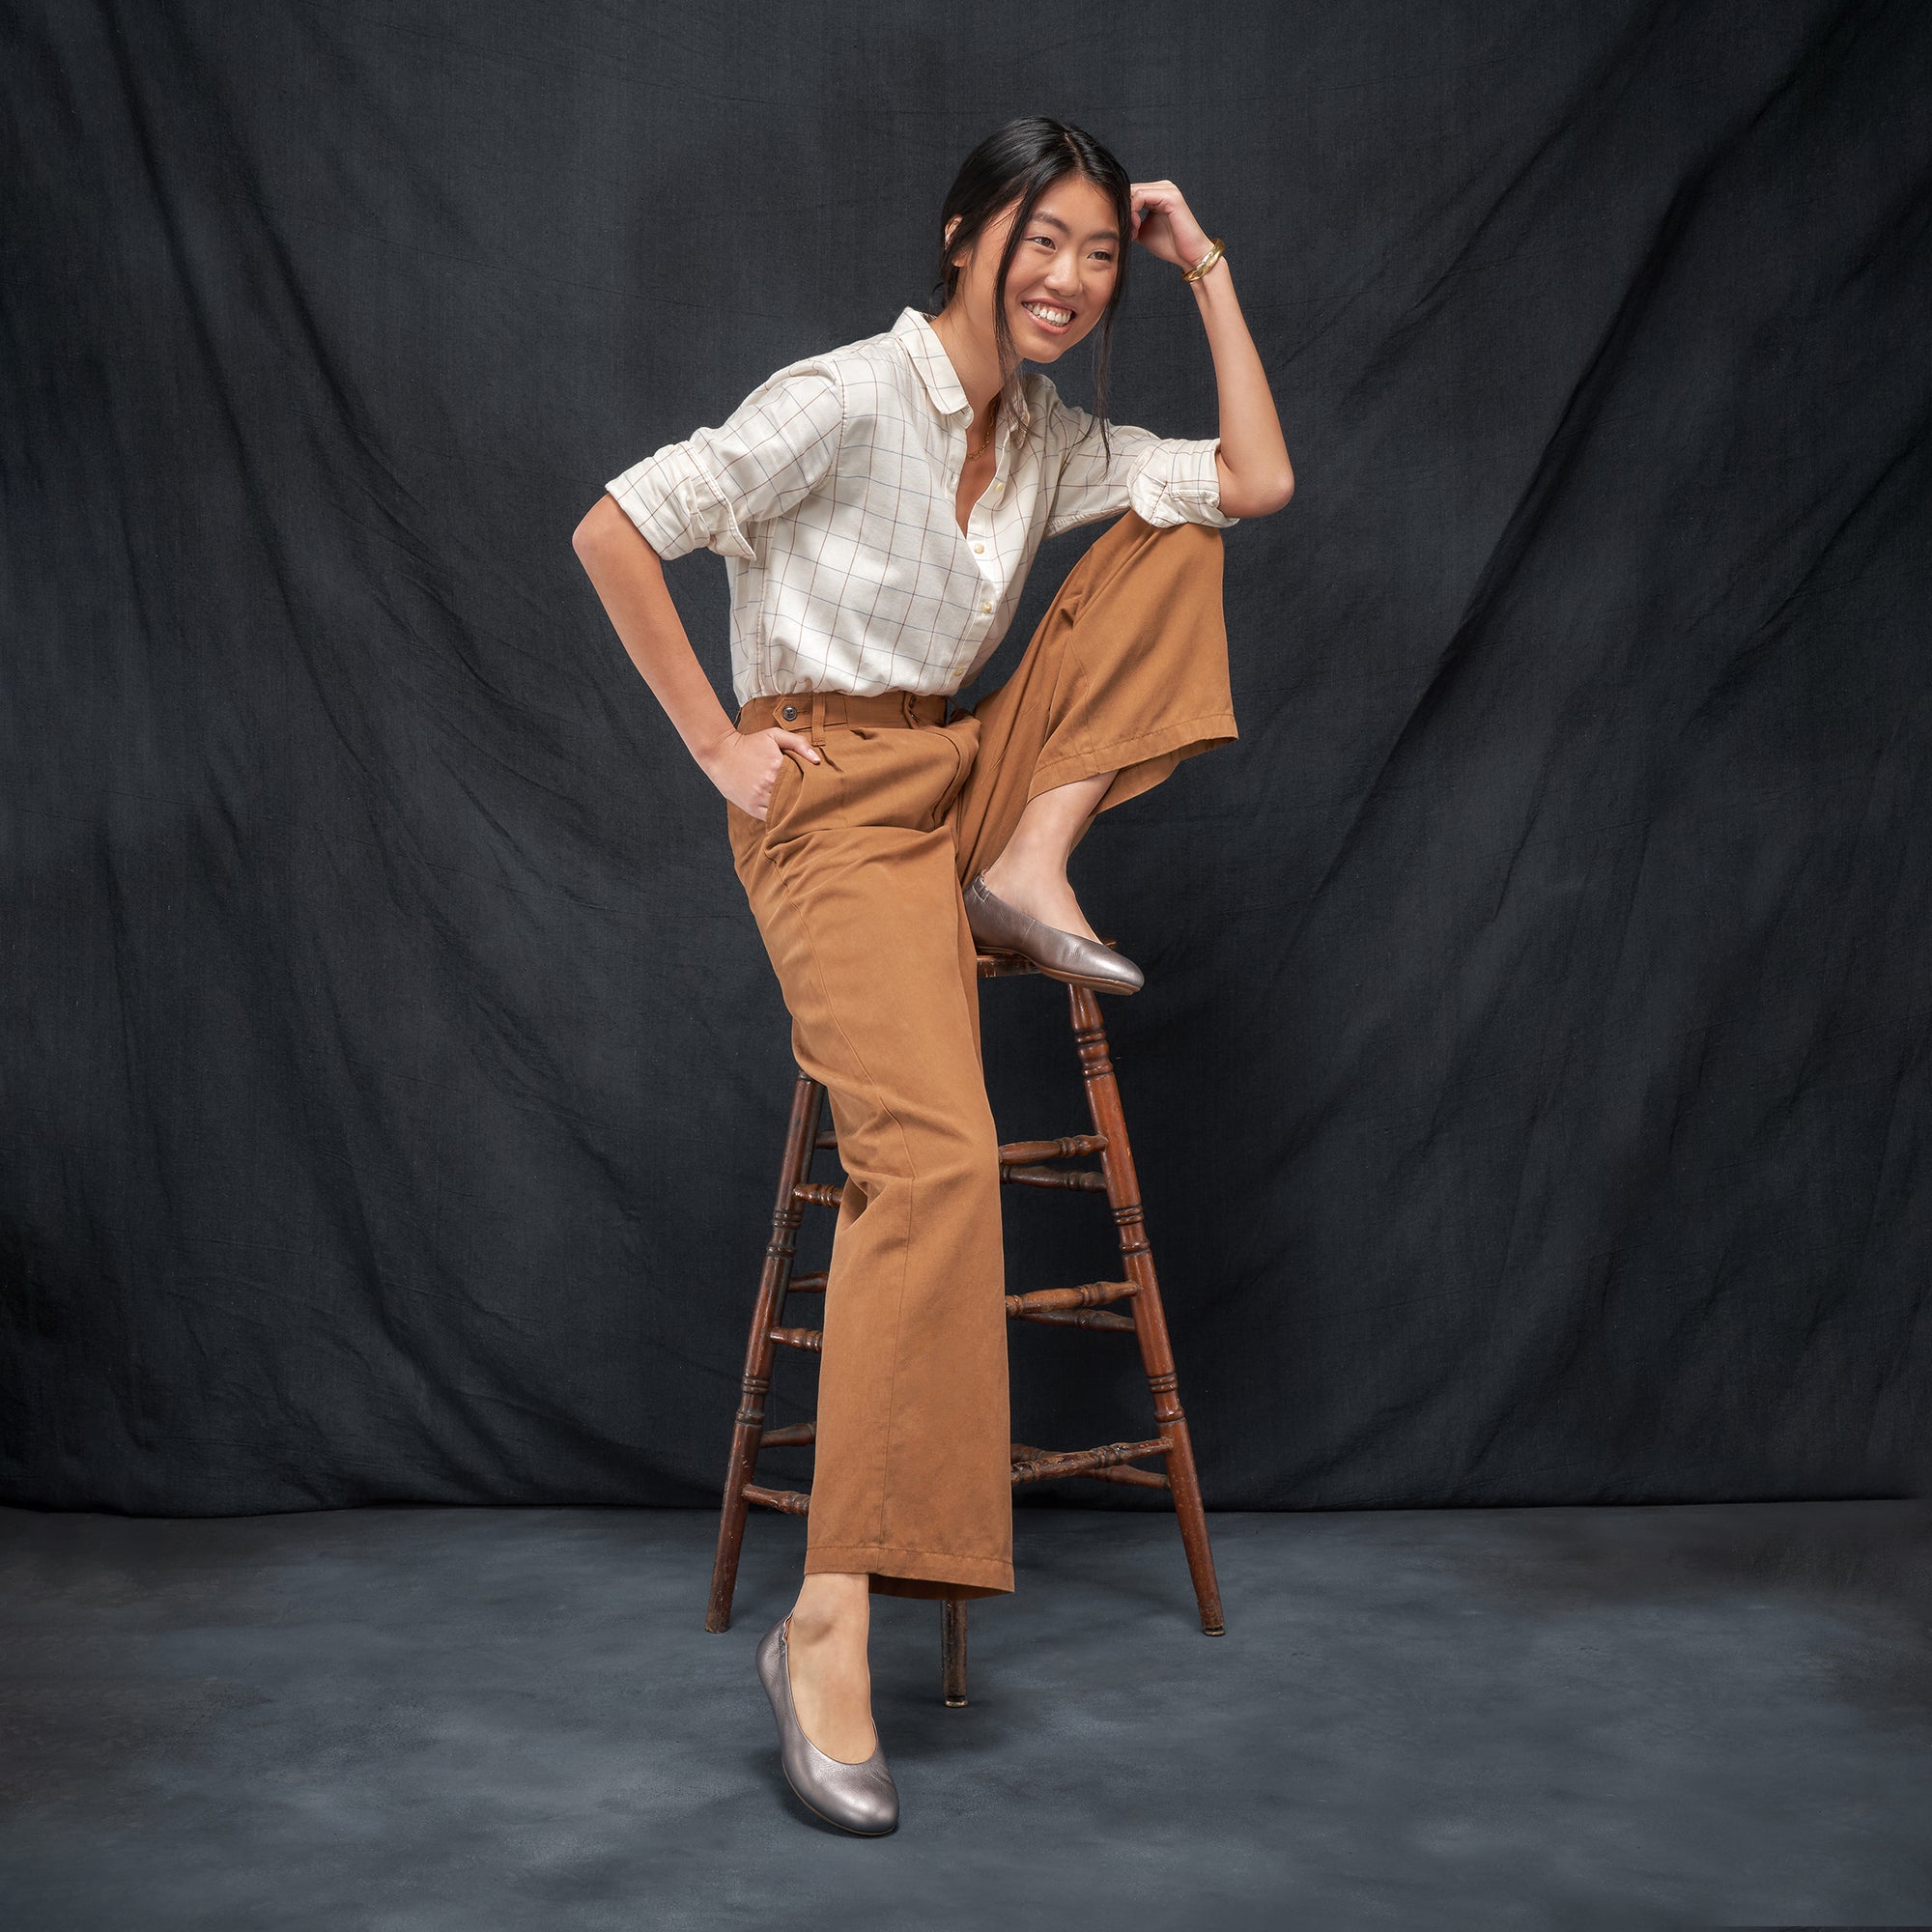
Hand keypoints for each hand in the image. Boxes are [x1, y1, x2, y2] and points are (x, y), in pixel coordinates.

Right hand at [700, 725, 819, 818]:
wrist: (720, 753)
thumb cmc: (749, 744)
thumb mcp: (774, 735)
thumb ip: (798, 743)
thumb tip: (817, 760)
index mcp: (778, 765)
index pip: (804, 781)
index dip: (811, 785)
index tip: (816, 787)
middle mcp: (769, 783)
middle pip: (796, 797)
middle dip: (804, 799)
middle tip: (813, 802)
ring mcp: (759, 797)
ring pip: (784, 810)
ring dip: (792, 810)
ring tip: (800, 809)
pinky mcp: (752, 808)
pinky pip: (771, 818)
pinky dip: (779, 817)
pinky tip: (785, 814)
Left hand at [1128, 180, 1212, 274]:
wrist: (1190, 255)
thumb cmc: (1170, 245)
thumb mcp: (1142, 230)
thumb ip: (1130, 220)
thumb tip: (1113, 217)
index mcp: (1157, 192)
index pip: (1130, 192)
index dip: (1122, 209)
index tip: (1125, 230)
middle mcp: (1162, 186)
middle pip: (1130, 189)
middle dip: (1123, 210)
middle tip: (1127, 231)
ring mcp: (1167, 189)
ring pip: (1134, 192)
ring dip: (1128, 212)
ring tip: (1133, 231)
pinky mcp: (1170, 196)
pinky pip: (1141, 196)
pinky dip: (1133, 211)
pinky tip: (1137, 227)